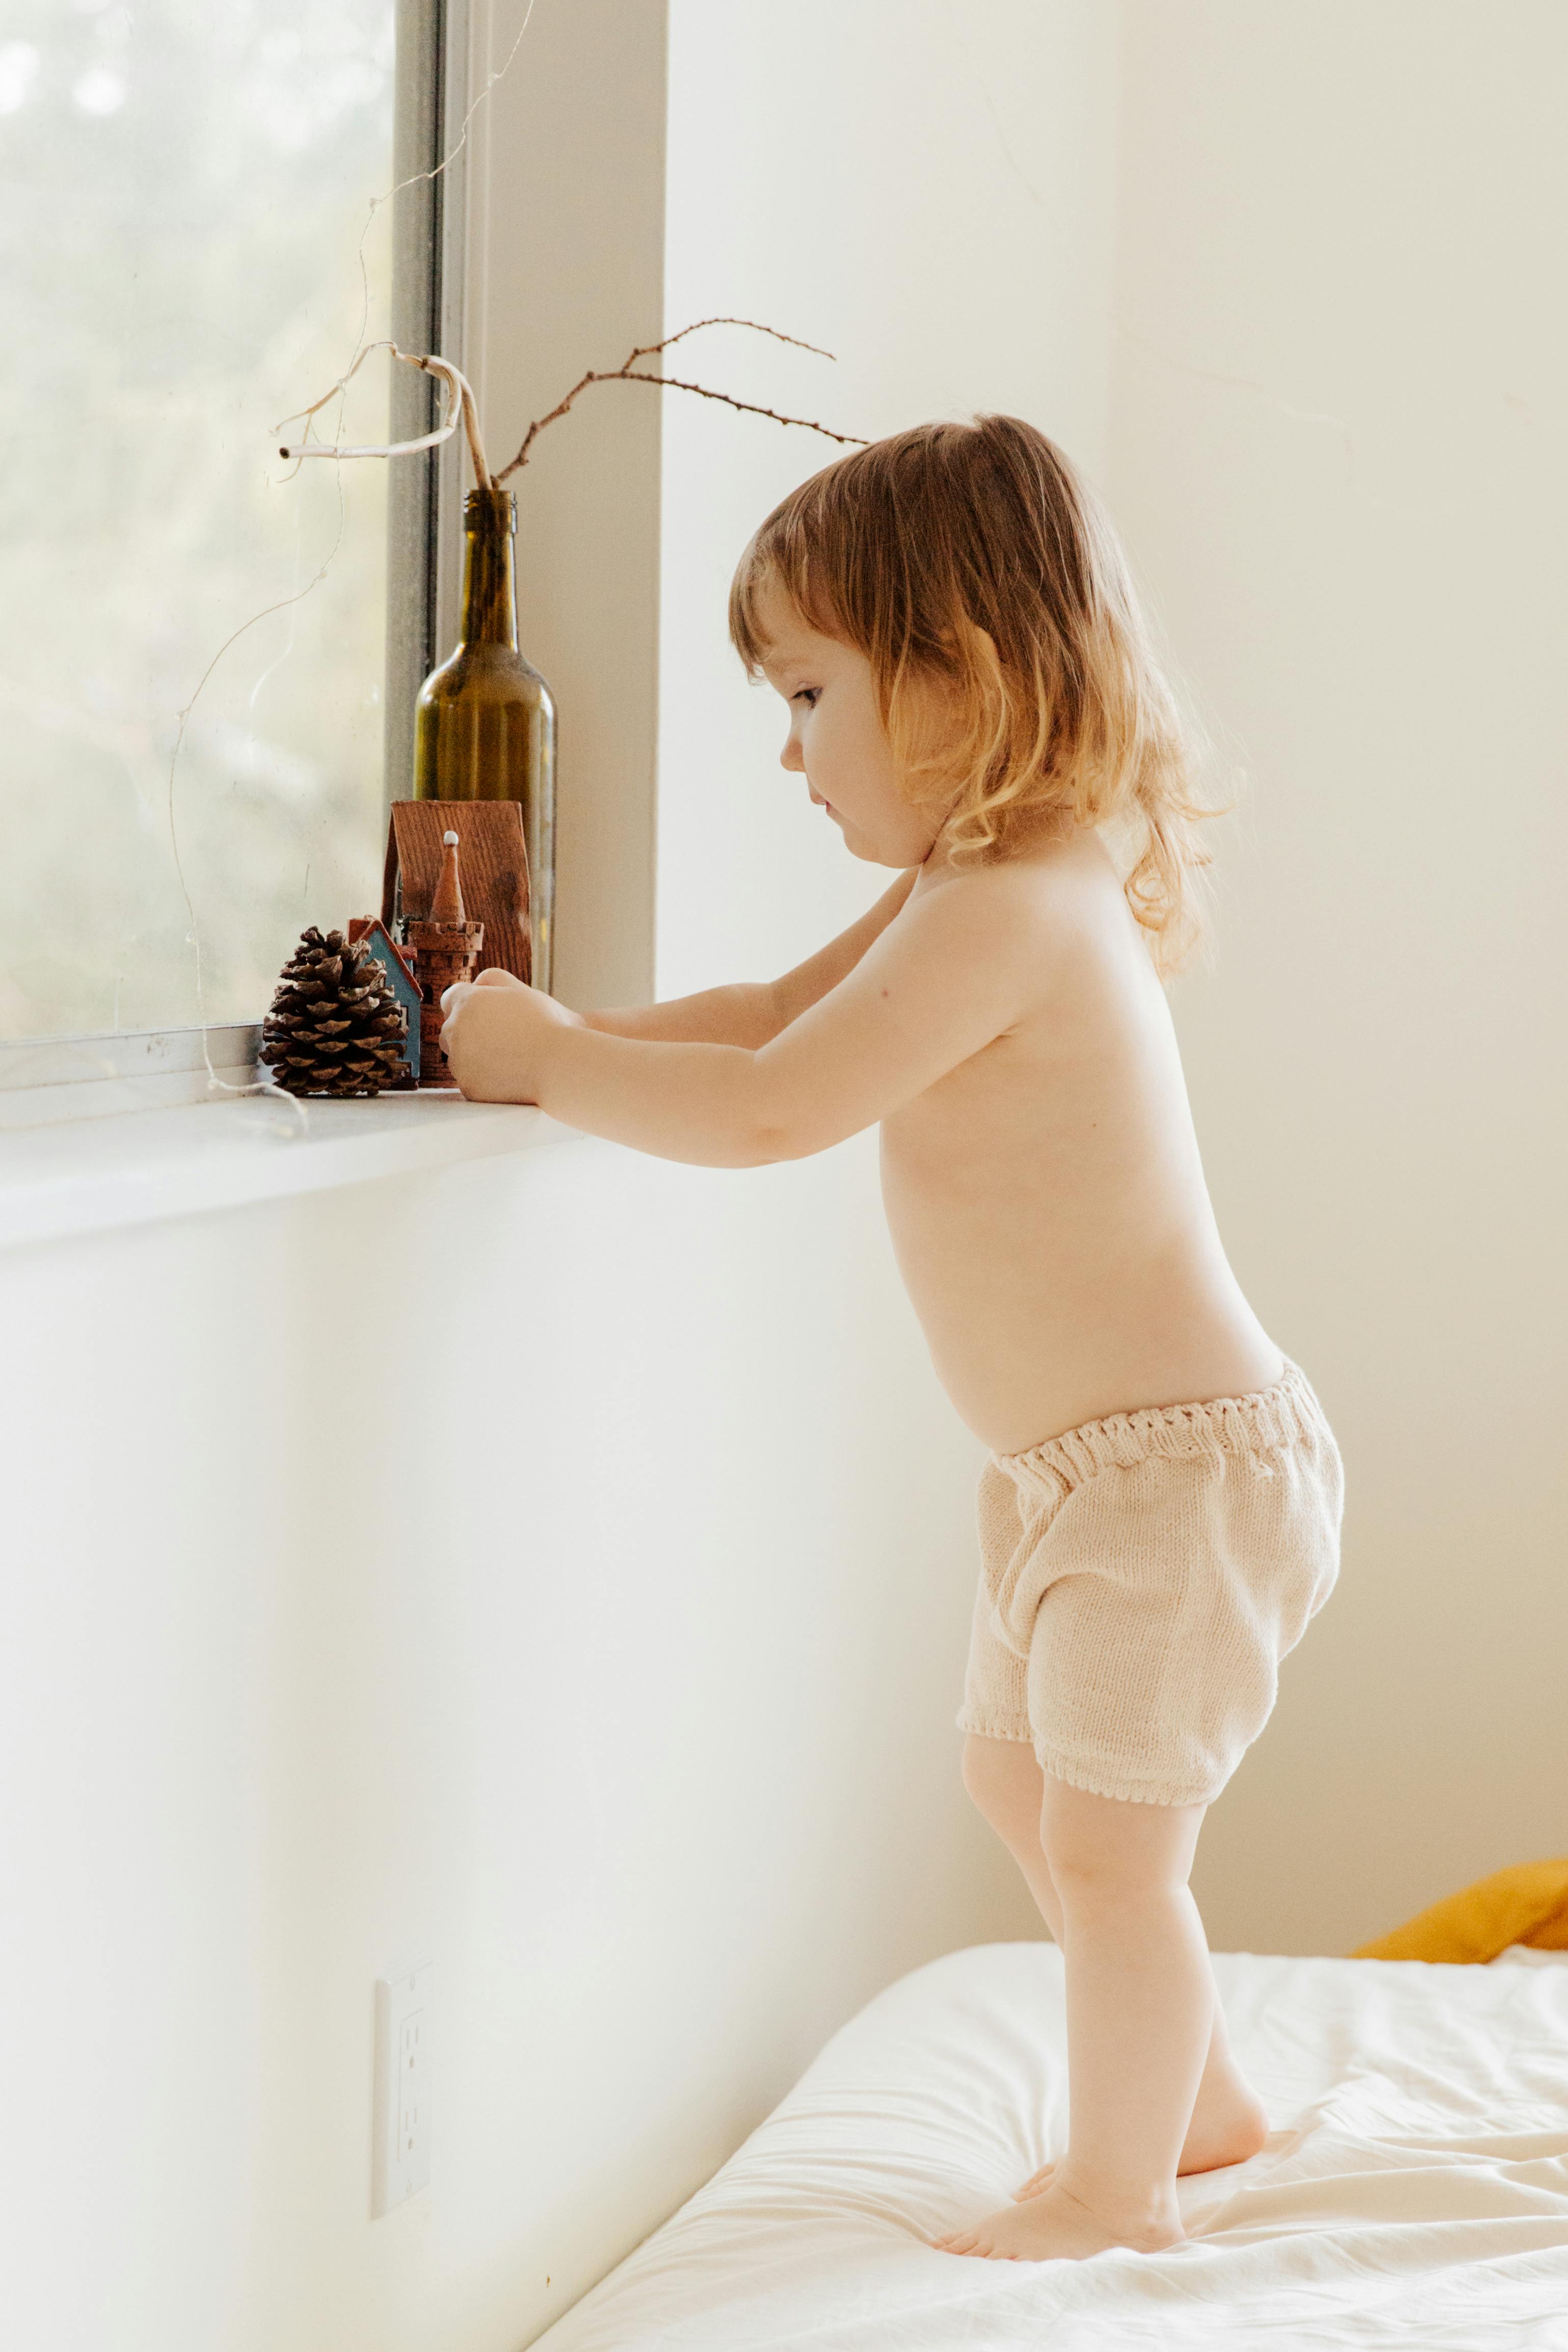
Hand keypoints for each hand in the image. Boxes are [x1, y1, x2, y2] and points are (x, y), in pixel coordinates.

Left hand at [439, 967, 582, 1102]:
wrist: (559, 1065)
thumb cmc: (547, 1025)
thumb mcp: (521, 990)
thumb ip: (493, 979)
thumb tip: (476, 984)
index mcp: (467, 1002)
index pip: (450, 999)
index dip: (468, 1005)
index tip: (484, 1013)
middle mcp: (455, 1030)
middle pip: (451, 1029)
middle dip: (468, 1031)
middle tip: (500, 1036)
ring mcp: (459, 1061)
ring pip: (458, 1057)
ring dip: (474, 1056)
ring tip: (508, 1056)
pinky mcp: (467, 1087)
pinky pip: (469, 1081)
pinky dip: (483, 1079)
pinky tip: (507, 1074)